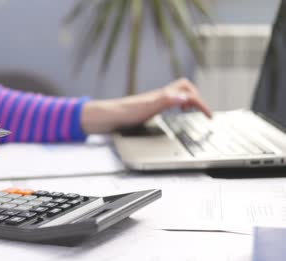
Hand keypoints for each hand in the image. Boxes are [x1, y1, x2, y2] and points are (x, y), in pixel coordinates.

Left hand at [81, 78, 211, 133]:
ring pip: (175, 94)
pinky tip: (169, 116)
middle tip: (199, 111)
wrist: (105, 117)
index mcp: (162, 96)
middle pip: (184, 87)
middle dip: (196, 96)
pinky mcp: (146, 108)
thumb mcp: (148, 108)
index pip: (189, 93)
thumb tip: (186, 97)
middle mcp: (158, 96)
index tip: (209, 117)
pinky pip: (166, 102)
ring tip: (189, 112)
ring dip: (186, 100)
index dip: (202, 104)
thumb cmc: (124, 113)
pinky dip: (175, 106)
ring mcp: (152, 101)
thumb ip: (166, 100)